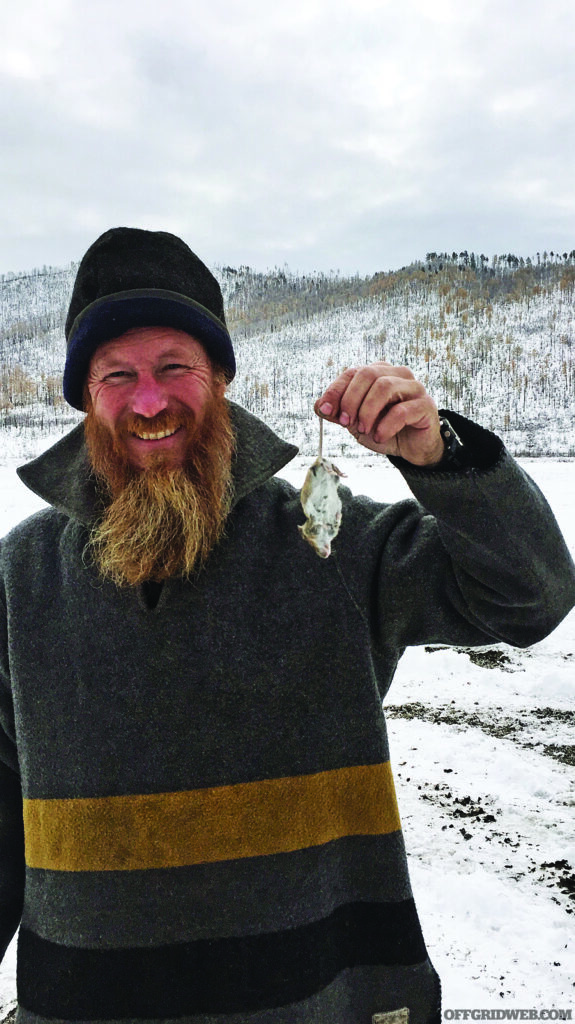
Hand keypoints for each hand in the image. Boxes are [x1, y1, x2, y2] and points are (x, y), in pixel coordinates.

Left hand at [314, 362, 443, 465]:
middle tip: (346, 423)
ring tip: (364, 430)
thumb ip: (338, 413)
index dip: (336, 390)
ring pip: (384, 387)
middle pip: (368, 375)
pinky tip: (380, 437)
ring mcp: (414, 388)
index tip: (326, 410)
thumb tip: (319, 405)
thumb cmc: (384, 430)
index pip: (352, 372)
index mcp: (379, 373)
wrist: (411, 449)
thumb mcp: (356, 422)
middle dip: (351, 400)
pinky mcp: (425, 406)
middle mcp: (397, 374)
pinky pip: (402, 411)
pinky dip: (385, 425)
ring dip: (368, 412)